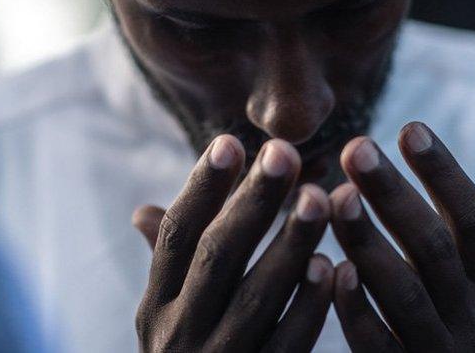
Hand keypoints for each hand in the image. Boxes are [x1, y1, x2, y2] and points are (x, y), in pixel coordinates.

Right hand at [132, 135, 333, 351]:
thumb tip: (142, 211)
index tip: (231, 141)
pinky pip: (287, 346)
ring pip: (254, 298)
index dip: (201, 188)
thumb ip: (169, 265)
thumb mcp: (170, 317)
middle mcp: (177, 335)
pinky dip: (309, 307)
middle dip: (251, 203)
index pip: (175, 237)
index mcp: (156, 306)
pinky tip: (332, 269)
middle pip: (215, 258)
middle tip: (285, 153)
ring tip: (321, 198)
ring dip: (289, 246)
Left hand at [329, 122, 474, 351]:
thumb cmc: (464, 338)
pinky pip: (380, 347)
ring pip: (406, 296)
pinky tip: (328, 273)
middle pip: (435, 250)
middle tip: (354, 147)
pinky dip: (356, 312)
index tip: (410, 127)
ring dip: (369, 245)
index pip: (474, 221)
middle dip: (395, 196)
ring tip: (335, 199)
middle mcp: (470, 317)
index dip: (445, 174)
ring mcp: (439, 352)